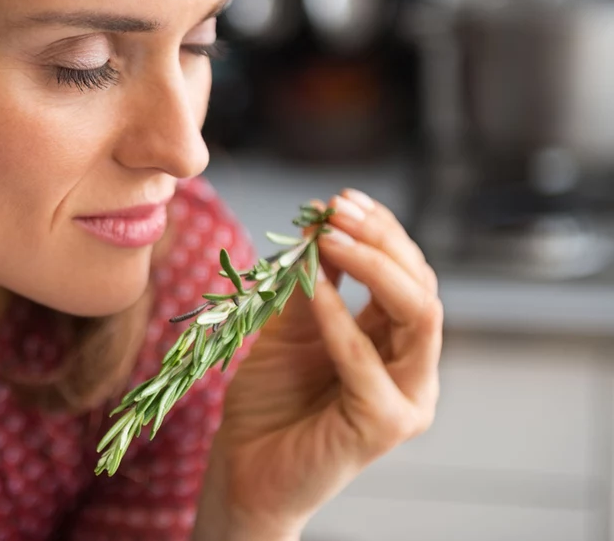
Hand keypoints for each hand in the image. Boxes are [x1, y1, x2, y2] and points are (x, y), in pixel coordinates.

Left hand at [201, 189, 442, 536]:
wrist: (244, 467)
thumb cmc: (269, 400)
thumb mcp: (289, 325)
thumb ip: (311, 281)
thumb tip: (320, 222)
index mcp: (396, 342)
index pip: (408, 273)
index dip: (378, 230)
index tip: (338, 199)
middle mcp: (413, 368)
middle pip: (421, 286)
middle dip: (381, 239)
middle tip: (336, 210)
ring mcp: (407, 399)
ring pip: (419, 314)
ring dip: (373, 267)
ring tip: (328, 238)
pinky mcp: (385, 426)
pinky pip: (368, 361)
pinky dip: (340, 318)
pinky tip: (314, 288)